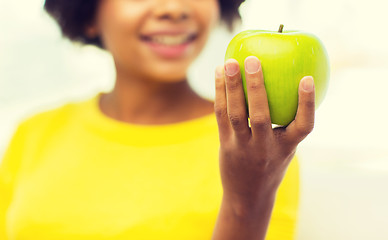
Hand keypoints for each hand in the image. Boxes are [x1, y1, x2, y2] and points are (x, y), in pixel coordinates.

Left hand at [214, 56, 314, 209]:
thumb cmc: (271, 165)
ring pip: (236, 114)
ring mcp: (243, 147)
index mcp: (287, 148)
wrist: (248, 195)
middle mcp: (265, 148)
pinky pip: (221, 116)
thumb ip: (286, 124)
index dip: (307, 103)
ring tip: (230, 62)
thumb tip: (290, 85)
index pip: (304, 126)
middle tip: (252, 60)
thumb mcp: (284, 149)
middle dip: (256, 87)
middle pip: (261, 116)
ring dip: (231, 87)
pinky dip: (220, 94)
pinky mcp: (226, 145)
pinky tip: (219, 74)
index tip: (307, 79)